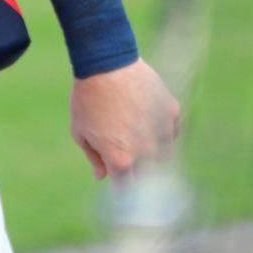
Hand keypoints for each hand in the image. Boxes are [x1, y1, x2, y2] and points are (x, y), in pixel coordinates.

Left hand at [70, 58, 180, 179]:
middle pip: (149, 175)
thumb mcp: (80, 131)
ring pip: (164, 154)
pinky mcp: (173, 113)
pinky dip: (162, 128)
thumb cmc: (87, 98)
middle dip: (138, 171)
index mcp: (121, 160)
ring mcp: (163, 132)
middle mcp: (146, 151)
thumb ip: (93, 157)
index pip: (127, 188)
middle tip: (127, 156)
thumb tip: (102, 175)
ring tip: (135, 132)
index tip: (120, 185)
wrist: (106, 64)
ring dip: (153, 151)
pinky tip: (148, 117)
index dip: (122, 188)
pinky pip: (172, 130)